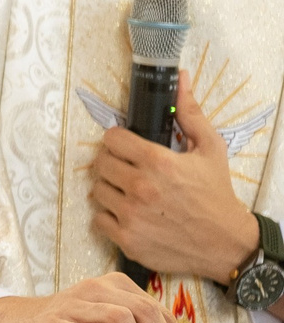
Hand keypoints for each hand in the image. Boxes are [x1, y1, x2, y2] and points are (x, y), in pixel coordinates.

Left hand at [90, 72, 259, 281]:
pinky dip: (109, 216)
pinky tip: (129, 213)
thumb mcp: (210, 149)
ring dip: (110, 189)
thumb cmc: (216, 194)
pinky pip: (98, 219)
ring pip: (97, 190)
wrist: (225, 242)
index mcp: (158, 162)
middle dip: (112, 162)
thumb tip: (180, 79)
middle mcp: (140, 187)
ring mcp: (131, 215)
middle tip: (128, 169)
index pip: (111, 139)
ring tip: (130, 191)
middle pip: (100, 163)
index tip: (126, 146)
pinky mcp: (127, 239)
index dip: (118, 140)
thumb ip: (189, 114)